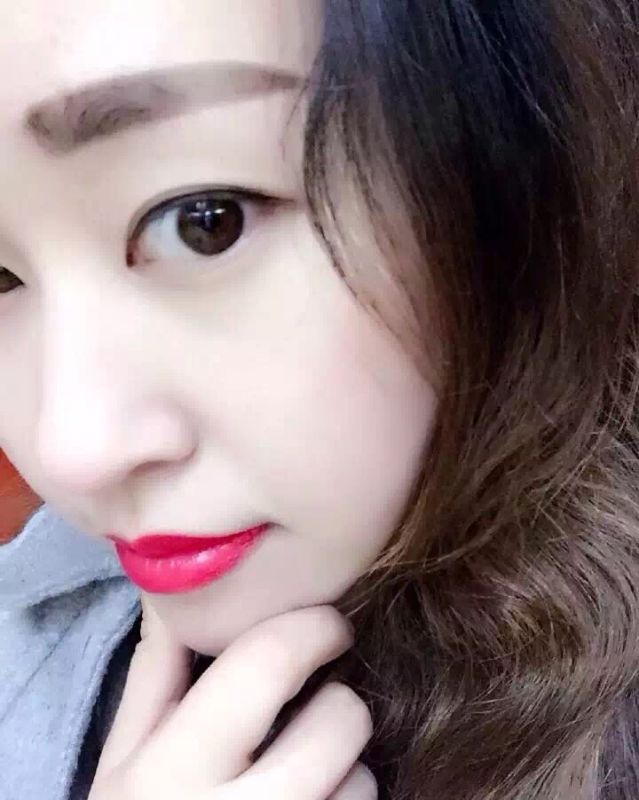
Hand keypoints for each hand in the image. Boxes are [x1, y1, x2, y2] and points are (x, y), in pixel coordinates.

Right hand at [88, 598, 376, 798]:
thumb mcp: (124, 764)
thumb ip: (154, 674)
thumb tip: (176, 588)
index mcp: (172, 770)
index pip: (267, 660)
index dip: (313, 628)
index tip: (328, 627)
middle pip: (338, 719)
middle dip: (340, 703)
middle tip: (320, 709)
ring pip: (364, 780)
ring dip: (348, 770)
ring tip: (308, 780)